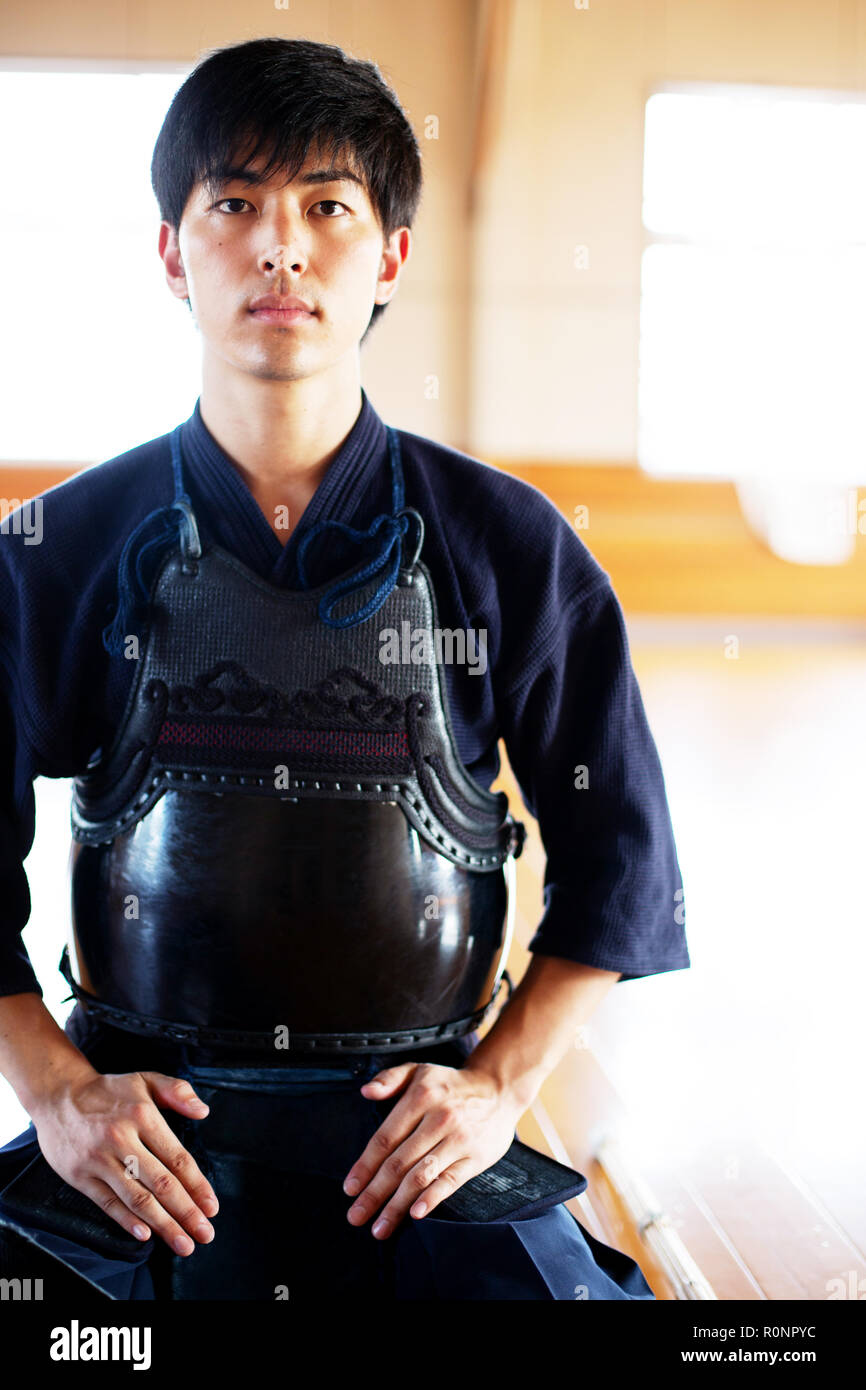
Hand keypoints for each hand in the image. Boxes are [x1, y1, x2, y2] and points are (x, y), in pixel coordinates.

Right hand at [29, 1069, 218, 1255]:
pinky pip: (107, 1203)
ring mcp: (98, 1160)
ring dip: (163, 1224)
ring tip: (183, 1243)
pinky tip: (146, 1235)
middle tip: (205, 1233)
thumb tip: (203, 1111)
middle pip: (161, 1184)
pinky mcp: (79, 1176)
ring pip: (137, 1198)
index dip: (197, 1185)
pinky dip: (127, 1221)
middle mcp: (121, 1139)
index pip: (177, 1158)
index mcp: (143, 1116)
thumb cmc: (108, 1091)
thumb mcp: (146, 1079)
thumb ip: (178, 1092)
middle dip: (187, 1212)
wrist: (58, 1095)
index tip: (212, 1206)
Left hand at [342, 1061, 521, 1238]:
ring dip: (397, 1205)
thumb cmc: (450, 1085)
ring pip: (420, 1177)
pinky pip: (450, 1181)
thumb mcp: (418, 1070)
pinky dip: (432, 1199)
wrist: (498, 1089)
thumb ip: (389, 1079)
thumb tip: (365, 1091)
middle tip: (356, 1216)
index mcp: (419, 1097)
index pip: (385, 1139)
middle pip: (398, 1163)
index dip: (365, 1166)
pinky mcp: (475, 1157)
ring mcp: (458, 1140)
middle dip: (374, 1194)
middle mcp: (438, 1119)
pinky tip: (415, 1214)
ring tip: (380, 1227)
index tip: (349, 1189)